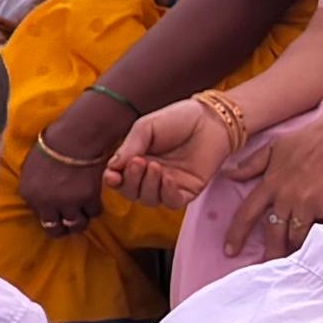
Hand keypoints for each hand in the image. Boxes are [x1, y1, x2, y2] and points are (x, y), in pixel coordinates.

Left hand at [15, 134, 105, 235]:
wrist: (73, 138)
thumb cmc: (49, 148)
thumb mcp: (29, 170)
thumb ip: (32, 189)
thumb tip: (37, 202)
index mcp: (29, 196)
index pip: (39, 219)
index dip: (49, 220)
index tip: (55, 218)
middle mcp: (47, 204)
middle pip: (56, 230)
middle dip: (63, 230)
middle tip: (69, 225)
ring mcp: (69, 203)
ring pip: (77, 225)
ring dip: (80, 221)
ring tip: (83, 216)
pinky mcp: (89, 198)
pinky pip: (94, 212)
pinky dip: (94, 208)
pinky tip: (93, 200)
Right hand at [104, 98, 232, 209]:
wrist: (211, 119)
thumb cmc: (178, 119)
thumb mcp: (146, 127)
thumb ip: (129, 147)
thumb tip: (112, 167)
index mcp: (136, 160)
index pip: (118, 178)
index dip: (112, 180)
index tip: (112, 176)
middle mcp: (150, 176)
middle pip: (131, 192)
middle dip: (131, 181)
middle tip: (138, 162)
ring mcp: (169, 185)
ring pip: (149, 199)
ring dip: (147, 186)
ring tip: (155, 166)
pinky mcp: (187, 191)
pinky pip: (172, 202)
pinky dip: (166, 193)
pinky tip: (167, 178)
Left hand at [227, 104, 322, 257]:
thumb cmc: (305, 139)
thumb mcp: (272, 148)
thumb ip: (250, 165)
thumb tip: (228, 175)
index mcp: (270, 185)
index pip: (246, 214)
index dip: (236, 235)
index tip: (229, 251)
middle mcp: (287, 197)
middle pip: (274, 233)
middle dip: (271, 252)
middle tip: (270, 266)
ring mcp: (309, 202)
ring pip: (298, 236)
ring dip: (297, 248)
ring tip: (296, 258)